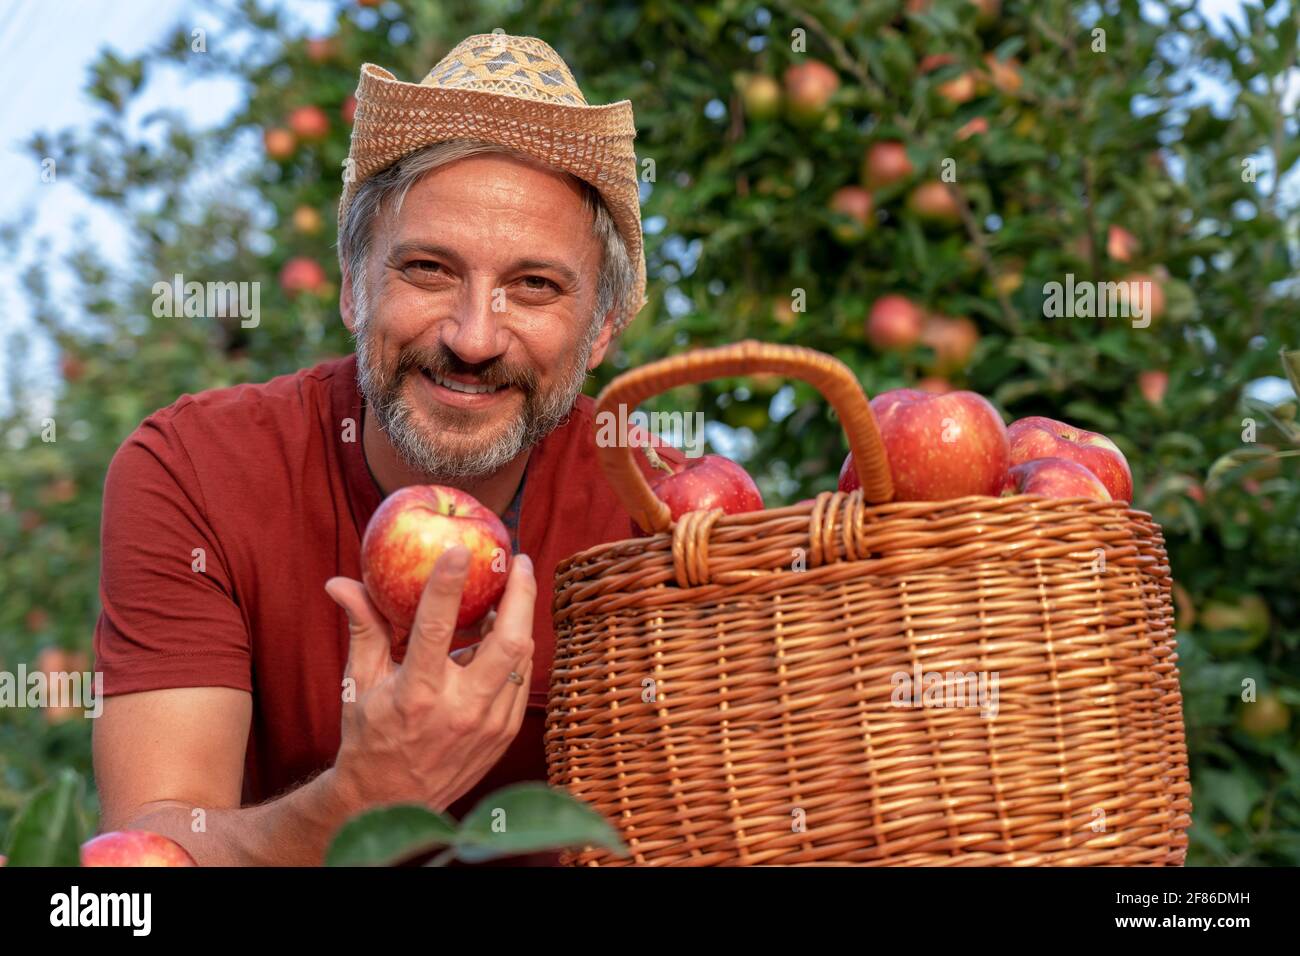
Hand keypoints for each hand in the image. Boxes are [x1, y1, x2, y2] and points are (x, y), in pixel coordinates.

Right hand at [324, 547, 535, 812]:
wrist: (391, 802)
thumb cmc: (370, 734)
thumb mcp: (360, 682)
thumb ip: (362, 627)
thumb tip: (339, 582)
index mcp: (417, 694)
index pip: (437, 629)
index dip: (449, 585)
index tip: (461, 549)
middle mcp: (460, 710)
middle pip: (509, 642)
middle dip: (521, 594)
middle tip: (517, 559)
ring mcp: (489, 725)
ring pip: (522, 658)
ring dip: (520, 618)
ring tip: (511, 590)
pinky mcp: (505, 735)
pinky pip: (520, 680)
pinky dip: (516, 651)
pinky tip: (504, 631)